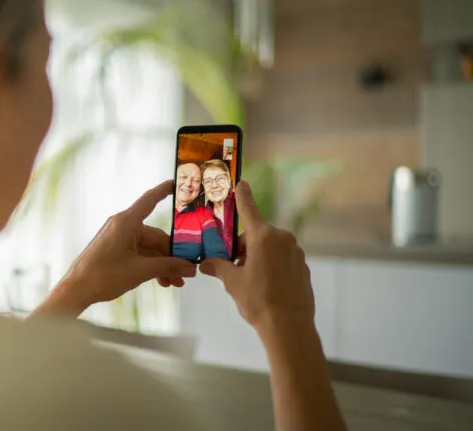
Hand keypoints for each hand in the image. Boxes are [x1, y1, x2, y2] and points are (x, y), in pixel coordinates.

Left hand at [54, 181, 196, 308]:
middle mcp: (123, 226)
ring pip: (149, 249)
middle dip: (172, 255)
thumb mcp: (140, 271)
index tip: (177, 183)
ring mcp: (119, 239)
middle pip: (156, 236)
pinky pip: (140, 254)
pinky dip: (151, 266)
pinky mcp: (116, 250)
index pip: (150, 200)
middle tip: (186, 271)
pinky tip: (162, 281)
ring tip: (175, 282)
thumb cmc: (102, 275)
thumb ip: (168, 267)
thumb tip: (189, 268)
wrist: (77, 290)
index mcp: (126, 222)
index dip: (164, 190)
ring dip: (163, 265)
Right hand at [199, 181, 313, 331]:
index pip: (249, 209)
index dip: (243, 195)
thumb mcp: (232, 282)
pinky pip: (281, 259)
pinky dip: (271, 266)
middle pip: (256, 235)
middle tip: (232, 267)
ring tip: (249, 281)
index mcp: (263, 237)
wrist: (288, 326)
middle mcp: (282, 239)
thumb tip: (205, 263)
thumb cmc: (258, 301)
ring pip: (269, 248)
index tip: (241, 182)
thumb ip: (218, 267)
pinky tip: (265, 286)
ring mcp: (295, 252)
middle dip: (242, 247)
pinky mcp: (302, 266)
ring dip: (256, 257)